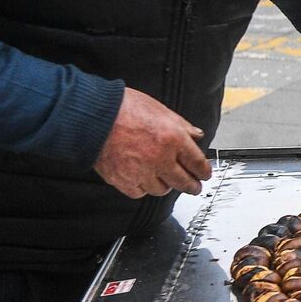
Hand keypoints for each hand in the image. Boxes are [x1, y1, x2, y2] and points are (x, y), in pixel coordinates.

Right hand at [94, 87, 209, 198]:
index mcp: (173, 138)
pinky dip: (144, 189)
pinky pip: (141, 193)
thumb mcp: (161, 109)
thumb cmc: (124, 108)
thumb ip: (182, 125)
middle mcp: (160, 158)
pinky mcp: (124, 181)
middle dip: (192, 186)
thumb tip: (196, 135)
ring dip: (167, 186)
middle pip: (184, 182)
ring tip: (166, 180)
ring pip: (162, 190)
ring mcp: (142, 172)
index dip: (204, 171)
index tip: (205, 174)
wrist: (95, 116)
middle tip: (195, 187)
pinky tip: (144, 180)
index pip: (197, 162)